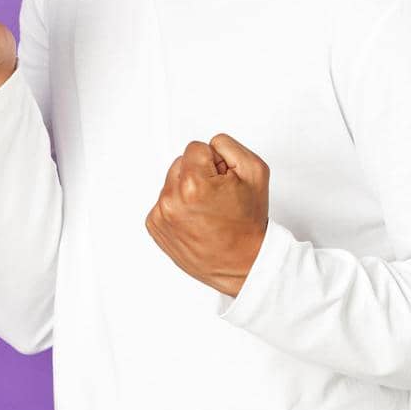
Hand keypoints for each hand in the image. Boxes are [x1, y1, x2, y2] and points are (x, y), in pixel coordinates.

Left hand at [145, 134, 269, 296]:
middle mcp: (171, 200)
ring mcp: (161, 215)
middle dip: (198, 175)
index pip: (196, 148)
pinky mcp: (155, 226)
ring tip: (207, 211)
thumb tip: (209, 145)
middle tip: (217, 198)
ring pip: (172, 182)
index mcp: (193, 183)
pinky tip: (196, 221)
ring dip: (187, 191)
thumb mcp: (255, 171)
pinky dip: (179, 207)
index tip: (222, 183)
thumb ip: (228, 146)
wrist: (242, 263)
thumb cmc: (248, 223)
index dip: (215, 163)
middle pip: (181, 164)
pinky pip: (165, 201)